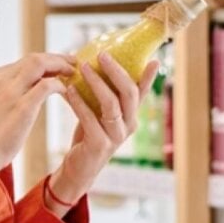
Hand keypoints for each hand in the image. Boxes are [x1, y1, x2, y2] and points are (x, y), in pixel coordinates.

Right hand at [0, 53, 78, 171]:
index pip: (23, 62)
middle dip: (56, 58)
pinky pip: (47, 85)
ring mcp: (10, 91)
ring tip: (73, 72)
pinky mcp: (22, 106)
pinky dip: (59, 85)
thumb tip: (28, 89)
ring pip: (40, 64)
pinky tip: (66, 91)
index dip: (44, 61)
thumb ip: (6, 93)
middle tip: (72, 63)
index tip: (58, 65)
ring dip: (60, 65)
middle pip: (33, 58)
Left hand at [50, 55, 158, 201]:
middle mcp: (128, 125)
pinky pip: (90, 118)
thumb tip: (91, 64)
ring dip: (96, 82)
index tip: (154, 60)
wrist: (78, 168)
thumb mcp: (99, 112)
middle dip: (116, 71)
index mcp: (131, 115)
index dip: (148, 77)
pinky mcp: (100, 145)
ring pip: (111, 104)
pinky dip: (79, 102)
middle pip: (129, 93)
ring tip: (82, 67)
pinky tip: (69, 90)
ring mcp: (116, 136)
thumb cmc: (88, 135)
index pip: (142, 92)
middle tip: (102, 54)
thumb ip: (102, 95)